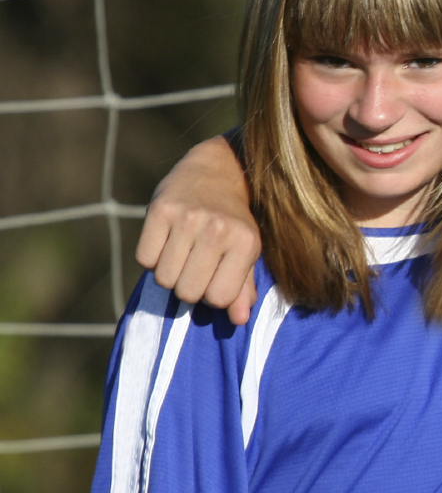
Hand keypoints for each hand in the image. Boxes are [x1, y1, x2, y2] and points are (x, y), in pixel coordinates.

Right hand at [135, 136, 260, 323]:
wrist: (217, 171)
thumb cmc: (234, 221)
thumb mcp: (247, 251)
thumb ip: (242, 286)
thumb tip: (238, 320)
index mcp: (245, 243)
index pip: (218, 299)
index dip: (212, 295)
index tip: (215, 279)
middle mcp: (218, 230)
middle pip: (187, 292)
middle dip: (189, 287)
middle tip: (196, 267)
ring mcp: (188, 219)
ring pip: (163, 279)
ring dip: (170, 274)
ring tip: (182, 254)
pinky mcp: (160, 209)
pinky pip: (144, 259)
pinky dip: (152, 258)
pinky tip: (166, 242)